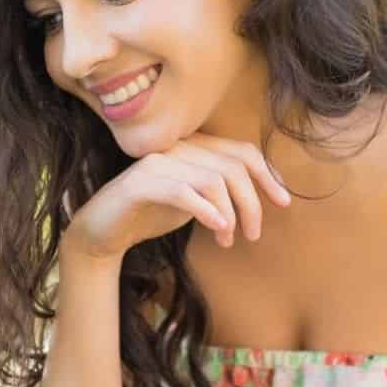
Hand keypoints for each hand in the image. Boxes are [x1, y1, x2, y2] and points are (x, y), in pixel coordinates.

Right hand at [64, 133, 291, 261]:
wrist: (102, 232)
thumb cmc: (150, 216)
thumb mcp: (195, 200)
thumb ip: (221, 191)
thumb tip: (261, 197)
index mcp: (192, 147)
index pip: (241, 152)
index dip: (268, 175)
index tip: (283, 203)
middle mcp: (177, 148)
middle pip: (233, 167)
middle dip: (252, 203)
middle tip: (253, 235)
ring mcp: (157, 163)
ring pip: (213, 181)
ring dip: (230, 214)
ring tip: (227, 239)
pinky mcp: (140, 184)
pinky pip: (183, 192)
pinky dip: (207, 211)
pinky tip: (219, 228)